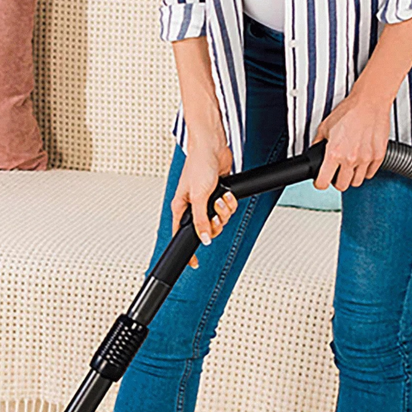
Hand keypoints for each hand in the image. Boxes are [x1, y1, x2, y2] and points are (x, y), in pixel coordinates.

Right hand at [171, 129, 238, 269]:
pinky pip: (228, 209)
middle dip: (216, 223)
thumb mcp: (198, 197)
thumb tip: (204, 239)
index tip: (194, 263)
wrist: (212, 148)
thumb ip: (201, 221)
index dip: (189, 250)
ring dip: (225, 210)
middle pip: (207, 229)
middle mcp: (193, 206)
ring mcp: (207, 201)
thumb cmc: (198, 166)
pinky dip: (230, 203)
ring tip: (221, 198)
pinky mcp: (219, 195)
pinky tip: (227, 194)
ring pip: (220, 219)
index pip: (182, 235)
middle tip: (216, 214)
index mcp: (181, 207)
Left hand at [314, 90, 390, 190]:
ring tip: (349, 168)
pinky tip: (360, 162)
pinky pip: (370, 173)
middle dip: (336, 182)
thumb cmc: (348, 112)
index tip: (321, 181)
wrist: (369, 103)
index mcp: (334, 153)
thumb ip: (318, 143)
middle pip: (342, 186)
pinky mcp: (379, 155)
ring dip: (351, 177)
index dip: (320, 183)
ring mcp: (366, 158)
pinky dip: (365, 171)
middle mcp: (350, 158)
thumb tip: (313, 152)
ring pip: (357, 182)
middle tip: (335, 174)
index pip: (323, 182)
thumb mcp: (324, 127)